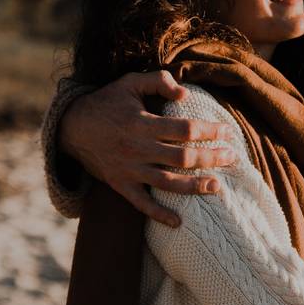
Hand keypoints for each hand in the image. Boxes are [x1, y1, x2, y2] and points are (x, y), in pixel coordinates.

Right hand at [58, 70, 238, 226]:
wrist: (71, 128)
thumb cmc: (107, 103)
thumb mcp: (129, 83)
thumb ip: (157, 81)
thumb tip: (184, 93)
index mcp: (142, 123)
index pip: (185, 129)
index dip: (209, 132)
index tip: (227, 133)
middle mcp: (137, 148)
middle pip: (182, 157)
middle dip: (211, 159)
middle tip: (232, 158)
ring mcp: (129, 169)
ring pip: (168, 183)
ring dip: (195, 187)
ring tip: (217, 187)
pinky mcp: (121, 185)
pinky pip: (141, 204)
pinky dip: (159, 215)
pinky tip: (178, 223)